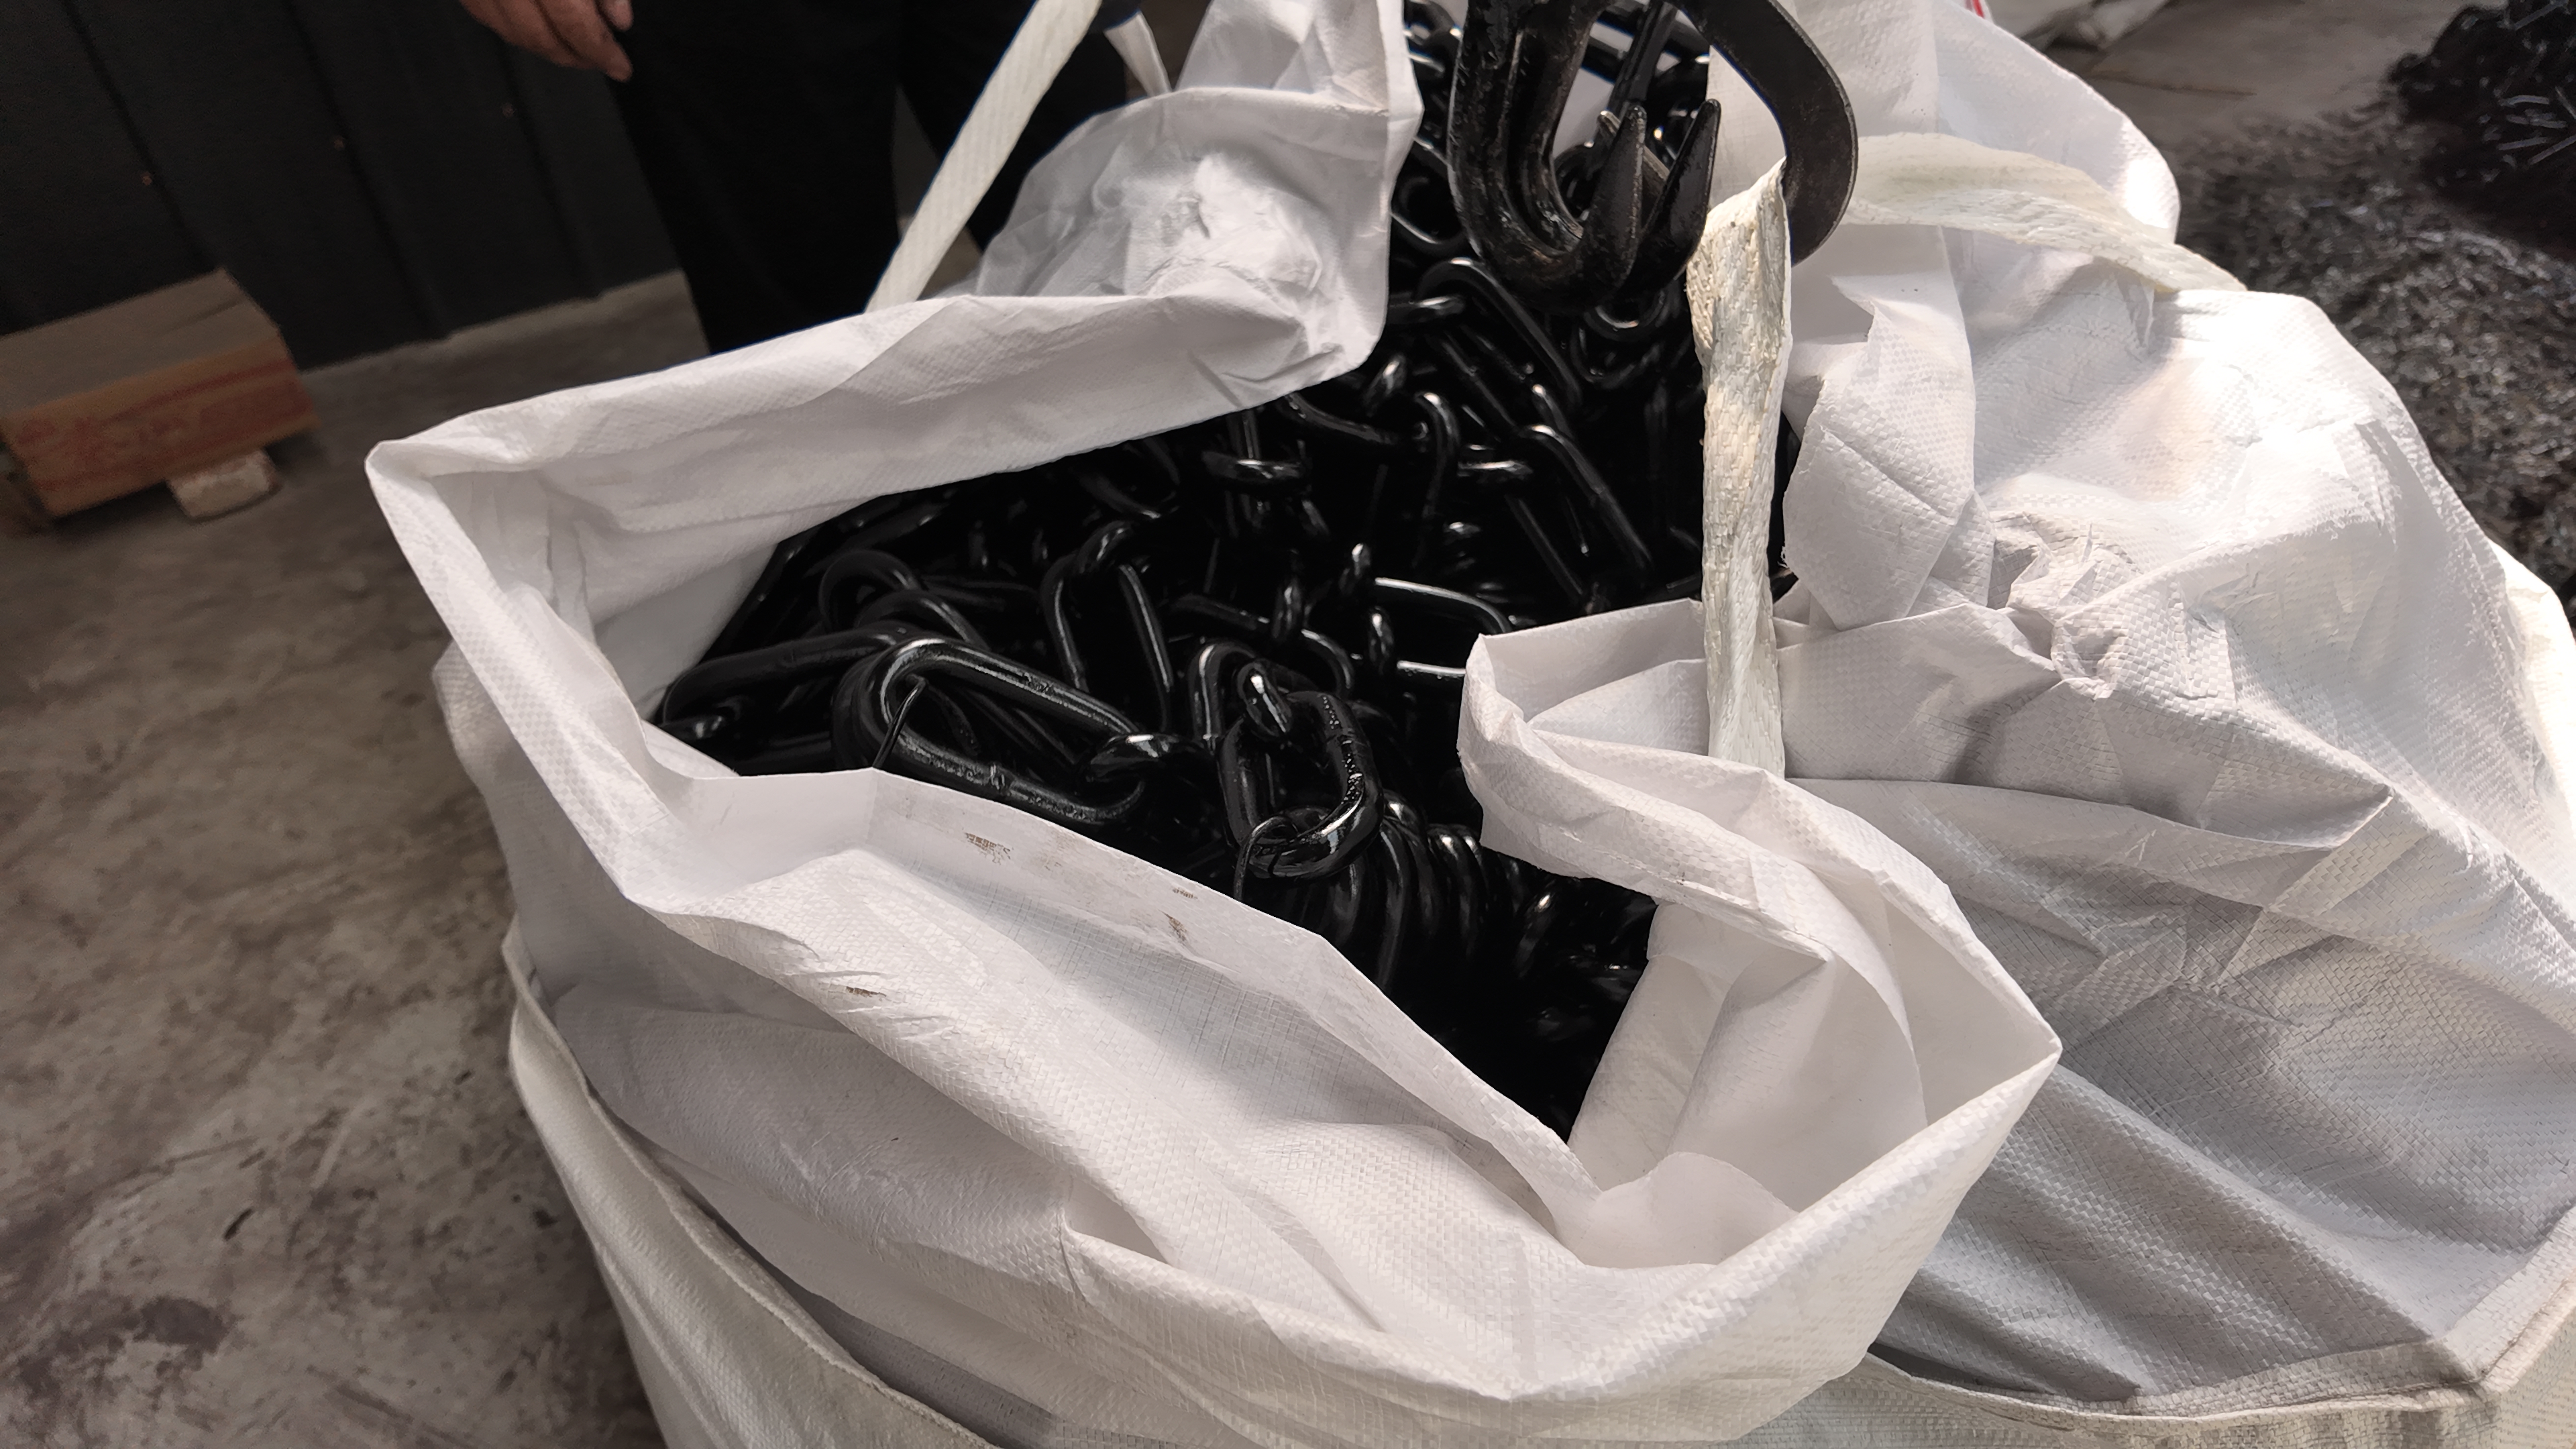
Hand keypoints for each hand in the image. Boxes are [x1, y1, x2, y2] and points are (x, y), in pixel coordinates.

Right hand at [460, 0, 635, 81]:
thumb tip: (619, 23)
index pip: (572, 21)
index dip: (599, 49)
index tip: (622, 69)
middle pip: (538, 35)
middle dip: (573, 56)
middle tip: (600, 61)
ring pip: (510, 31)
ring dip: (546, 48)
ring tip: (575, 48)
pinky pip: (486, 15)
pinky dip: (515, 29)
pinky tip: (539, 29)